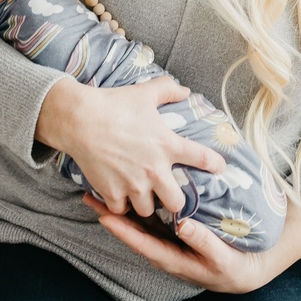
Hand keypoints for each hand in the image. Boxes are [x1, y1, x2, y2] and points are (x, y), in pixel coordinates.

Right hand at [36, 76, 225, 215]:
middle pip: (176, 203)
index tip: (220, 167)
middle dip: (174, 201)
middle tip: (168, 193)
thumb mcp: (145, 93)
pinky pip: (121, 210)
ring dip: (145, 203)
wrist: (81, 119)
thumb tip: (185, 91)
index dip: (214, 164)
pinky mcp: (112, 192)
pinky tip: (118, 194)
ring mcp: (133, 184)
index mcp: (166, 145)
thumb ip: (168, 90)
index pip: (201, 158)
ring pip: (148, 210)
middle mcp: (154, 169)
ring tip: (141, 193)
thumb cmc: (114, 104)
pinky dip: (120, 204)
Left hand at [83, 194, 270, 293]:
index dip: (122, 229)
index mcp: (172, 258)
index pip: (141, 242)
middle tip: (88, 195)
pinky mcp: (173, 230)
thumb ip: (203, 241)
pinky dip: (136, 203)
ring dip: (119, 205)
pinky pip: (149, 217)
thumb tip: (183, 225)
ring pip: (137, 221)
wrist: (245, 270)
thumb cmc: (232, 266)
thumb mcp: (221, 258)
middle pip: (132, 230)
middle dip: (111, 213)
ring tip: (98, 188)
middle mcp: (164, 248)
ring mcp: (167, 239)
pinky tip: (127, 189)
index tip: (104, 216)